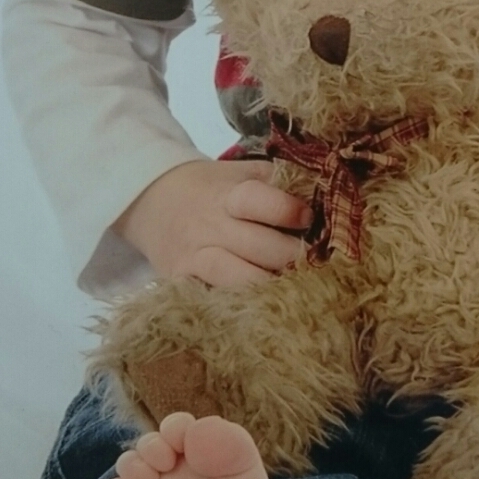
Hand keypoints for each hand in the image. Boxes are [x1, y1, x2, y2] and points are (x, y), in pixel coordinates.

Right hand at [111, 158, 312, 285]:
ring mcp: (194, 258)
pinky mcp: (182, 283)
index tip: (308, 219)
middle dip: (292, 256)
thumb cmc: (211, 187)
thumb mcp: (241, 172)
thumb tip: (327, 193)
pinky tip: (264, 306)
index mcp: (228, 194)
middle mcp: (210, 226)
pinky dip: (241, 305)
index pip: (257, 201)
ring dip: (271, 285)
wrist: (151, 199)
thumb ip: (279, 180)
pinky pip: (215, 299)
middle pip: (258, 247)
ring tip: (296, 287)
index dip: (286, 211)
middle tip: (316, 261)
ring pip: (237, 279)